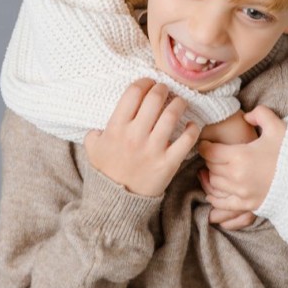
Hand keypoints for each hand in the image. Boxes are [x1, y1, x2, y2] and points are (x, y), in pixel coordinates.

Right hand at [83, 77, 203, 199]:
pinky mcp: (168, 163)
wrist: (116, 204)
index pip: (134, 92)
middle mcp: (135, 136)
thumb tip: (102, 121)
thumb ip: (96, 132)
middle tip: (165, 91)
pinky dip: (193, 128)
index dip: (144, 82)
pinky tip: (191, 125)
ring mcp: (153, 149)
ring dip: (179, 103)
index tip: (149, 83)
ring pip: (173, 113)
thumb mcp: (93, 150)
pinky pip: (187, 138)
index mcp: (115, 129)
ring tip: (179, 104)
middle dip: (163, 89)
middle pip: (155, 98)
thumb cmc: (106, 172)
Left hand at [196, 103, 285, 231]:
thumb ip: (260, 114)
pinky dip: (214, 198)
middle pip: (212, 169)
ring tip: (213, 170)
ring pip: (214, 186)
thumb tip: (246, 117)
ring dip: (211, 177)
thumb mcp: (277, 126)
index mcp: (240, 156)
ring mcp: (241, 193)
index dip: (205, 147)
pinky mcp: (247, 205)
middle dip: (210, 160)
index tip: (205, 143)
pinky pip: (222, 204)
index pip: (211, 153)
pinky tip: (213, 193)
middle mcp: (236, 177)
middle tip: (213, 154)